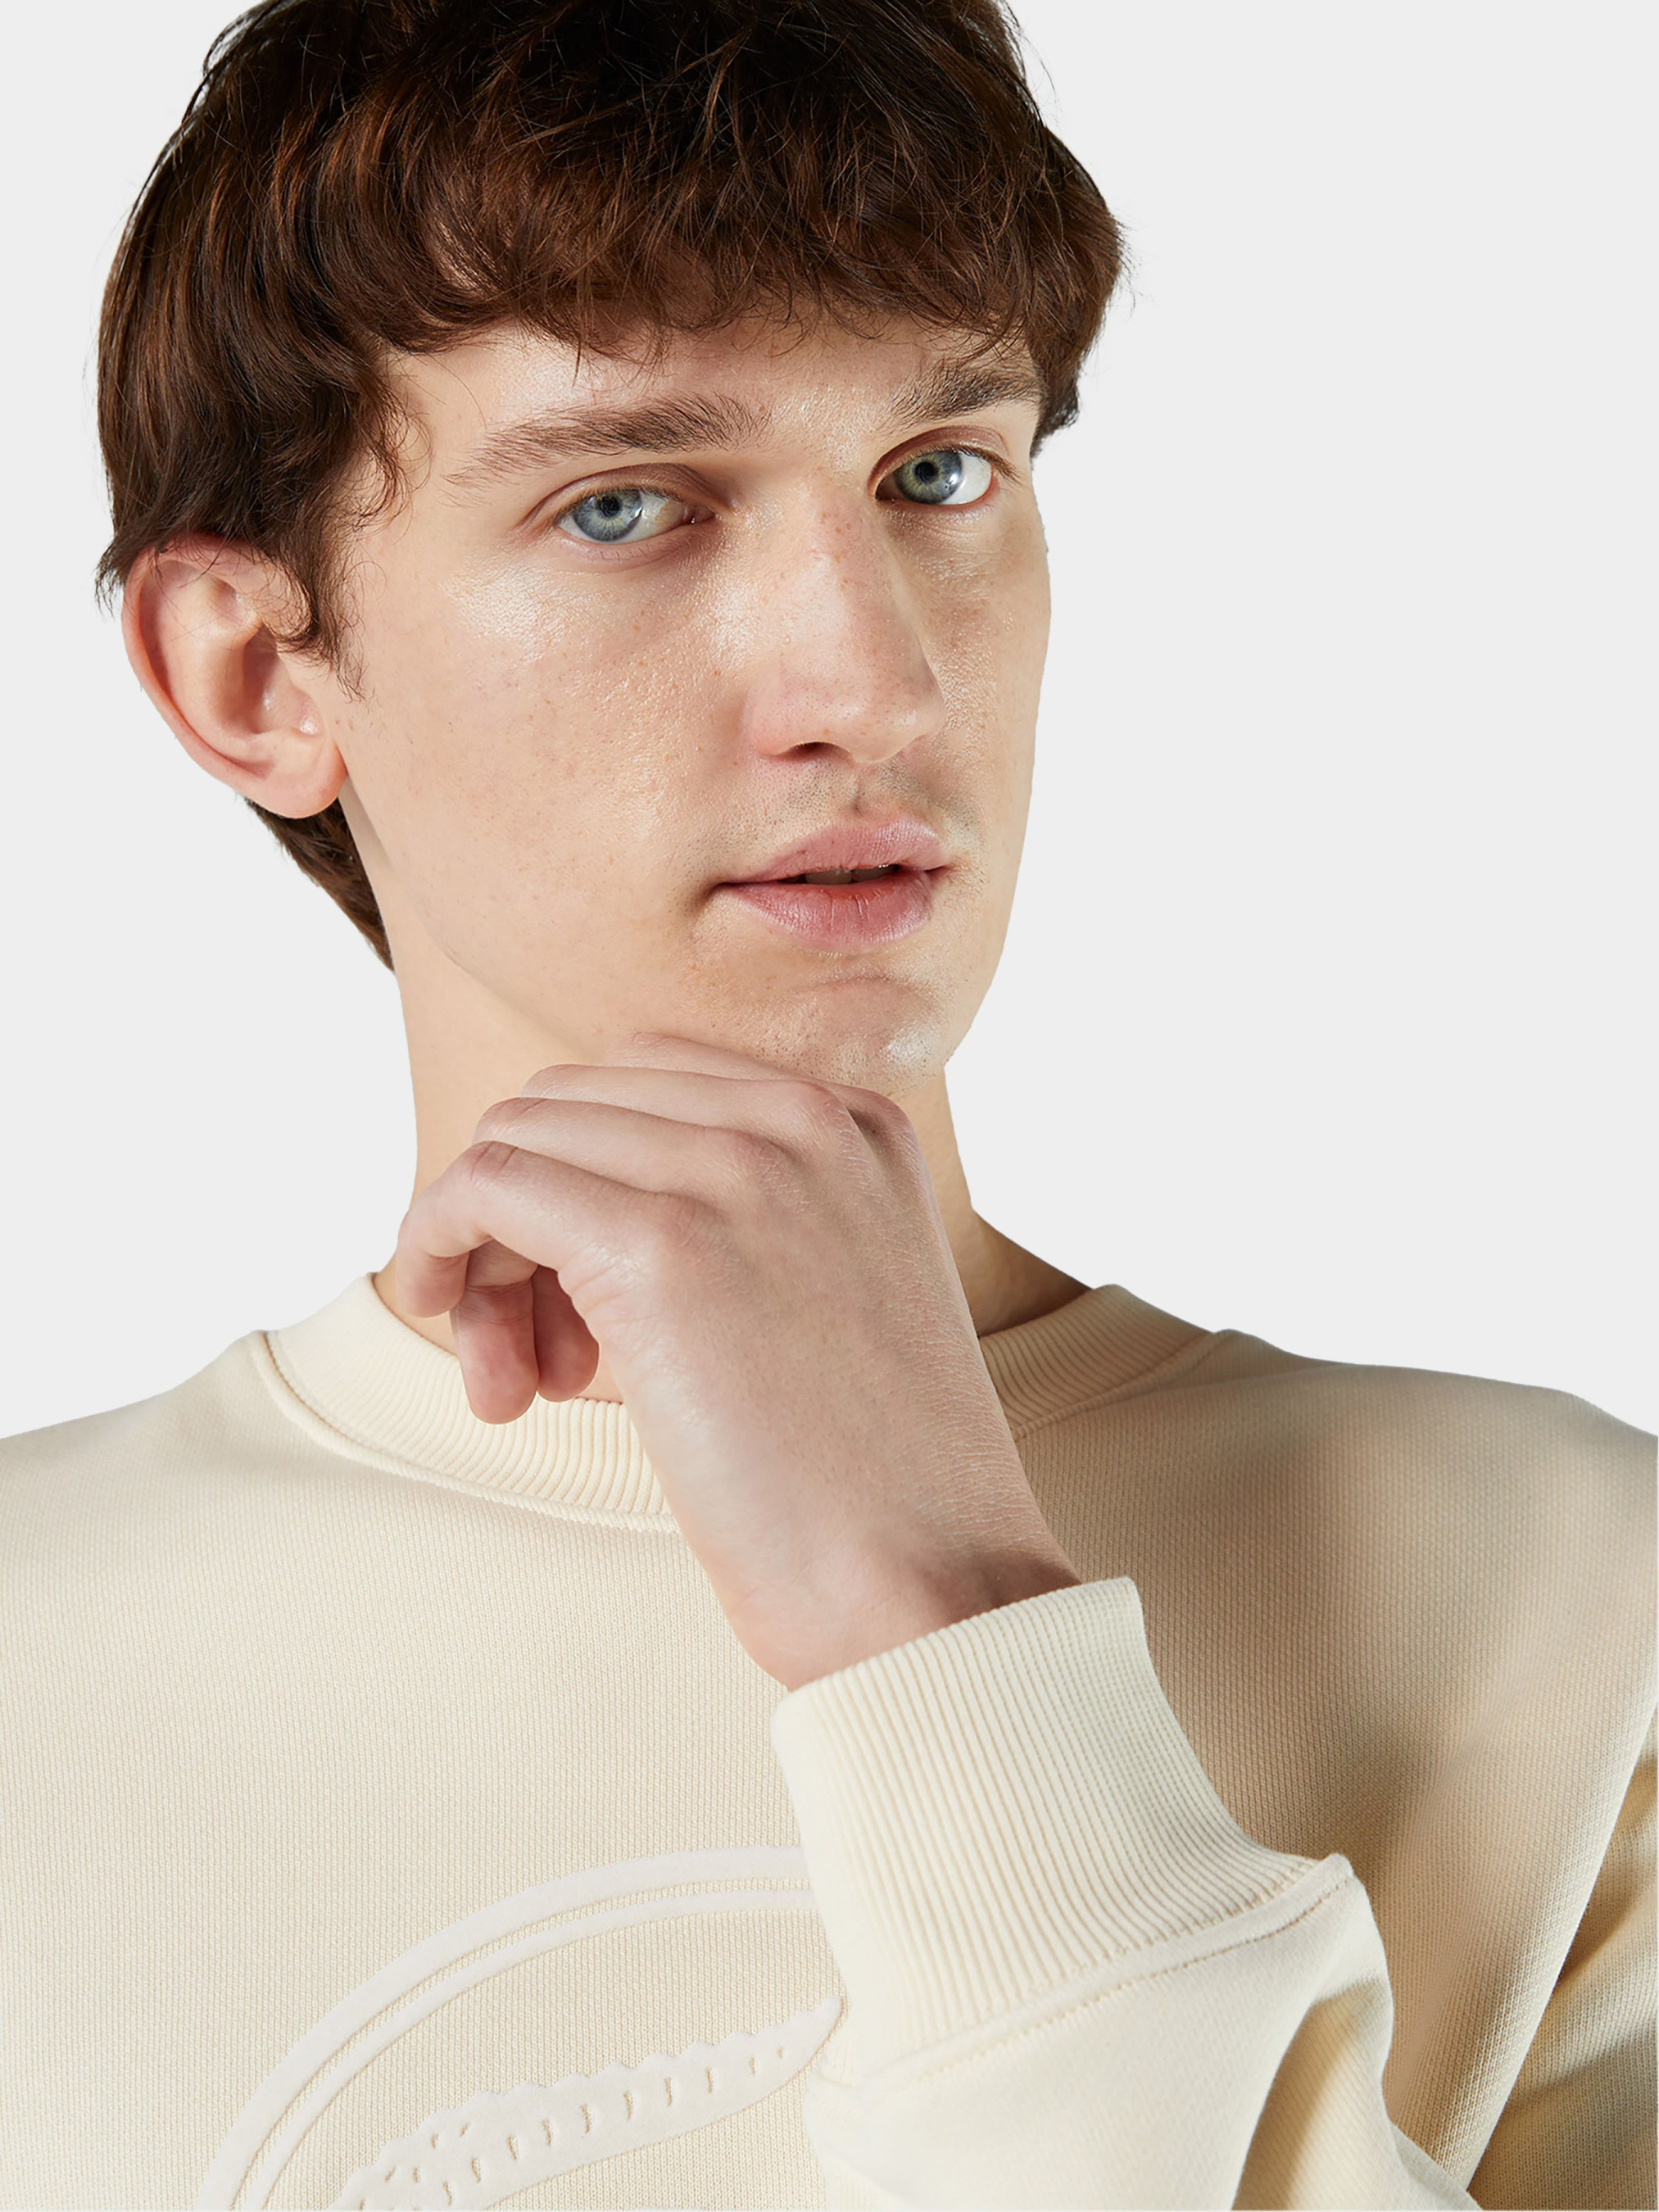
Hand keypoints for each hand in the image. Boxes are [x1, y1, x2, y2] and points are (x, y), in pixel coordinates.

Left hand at [392, 1033, 1079, 1687]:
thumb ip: (744, 1225)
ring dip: (482, 1250)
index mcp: (857, 1122)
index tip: (570, 1299)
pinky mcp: (660, 1242)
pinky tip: (446, 1321)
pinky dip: (437, 1237)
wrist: (933, 1584)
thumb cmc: (874, 1488)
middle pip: (576, 1103)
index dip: (581, 1177)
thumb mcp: (832, 1300)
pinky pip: (488, 1185)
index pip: (651, 1083)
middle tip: (529, 1354)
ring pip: (522, 1137)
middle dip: (523, 1212)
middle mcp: (803, 1116)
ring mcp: (734, 1168)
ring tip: (509, 1381)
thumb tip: (569, 1214)